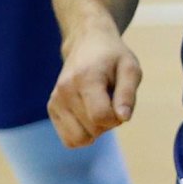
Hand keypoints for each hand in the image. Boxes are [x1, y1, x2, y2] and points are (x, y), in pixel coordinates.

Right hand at [48, 27, 141, 147]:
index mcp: (85, 79)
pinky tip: (90, 114)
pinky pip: (69, 139)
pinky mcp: (52, 108)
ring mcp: (55, 101)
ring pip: (79, 139)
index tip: (121, 104)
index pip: (101, 117)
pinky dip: (84, 133)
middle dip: (109, 123)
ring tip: (100, 107)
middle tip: (112, 101)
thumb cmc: (113, 57)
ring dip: (96, 130)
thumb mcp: (130, 68)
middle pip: (92, 130)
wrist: (87, 43)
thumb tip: (123, 118)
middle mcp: (65, 91)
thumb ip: (128, 93)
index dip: (117, 118)